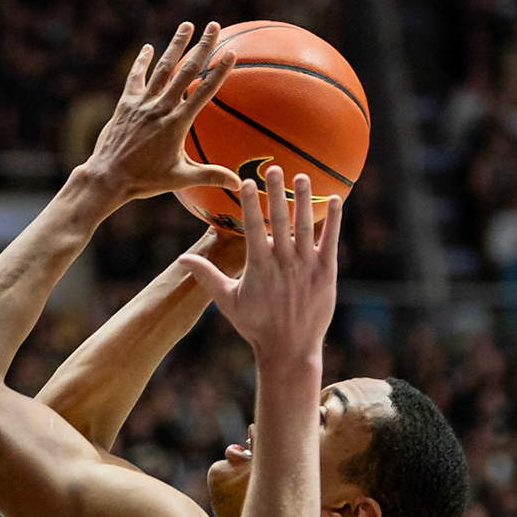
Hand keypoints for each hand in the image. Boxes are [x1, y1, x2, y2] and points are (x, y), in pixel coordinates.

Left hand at [82, 22, 240, 202]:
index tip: (232, 53)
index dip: (219, 72)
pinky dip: (142, 62)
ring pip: (162, 68)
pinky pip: (135, 78)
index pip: (203, 92)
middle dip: (202, 46)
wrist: (109, 177)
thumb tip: (237, 183)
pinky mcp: (126, 104)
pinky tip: (148, 47)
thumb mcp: (180, 178)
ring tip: (187, 25)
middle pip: (186, 71)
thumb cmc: (145, 180)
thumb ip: (210, 176)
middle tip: (214, 25)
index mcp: (177, 123)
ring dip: (176, 45)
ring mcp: (142, 103)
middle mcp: (160, 108)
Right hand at [178, 167, 338, 365]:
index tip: (247, 181)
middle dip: (277, 192)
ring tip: (303, 176)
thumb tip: (181, 260)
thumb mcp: (227, 300)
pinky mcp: (327, 273)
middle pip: (280, 220)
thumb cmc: (256, 325)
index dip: (251, 203)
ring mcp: (307, 266)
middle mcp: (284, 262)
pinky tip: (335, 198)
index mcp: (259, 266)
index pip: (253, 227)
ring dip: (304, 200)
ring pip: (306, 226)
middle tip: (275, 167)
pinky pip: (331, 241)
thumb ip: (207, 276)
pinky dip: (333, 220)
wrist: (290, 349)